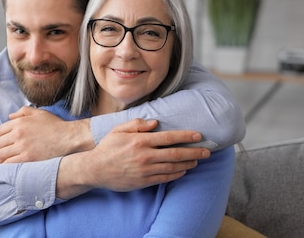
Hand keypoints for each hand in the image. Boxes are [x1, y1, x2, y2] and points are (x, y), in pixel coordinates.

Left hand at [0, 106, 92, 162]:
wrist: (69, 138)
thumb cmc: (56, 126)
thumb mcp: (39, 113)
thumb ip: (23, 112)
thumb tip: (10, 116)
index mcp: (20, 122)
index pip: (0, 131)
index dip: (2, 138)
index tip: (6, 143)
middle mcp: (18, 133)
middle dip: (0, 149)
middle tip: (4, 154)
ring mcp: (22, 146)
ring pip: (2, 155)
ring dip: (1, 159)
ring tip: (5, 162)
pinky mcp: (28, 158)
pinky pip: (9, 164)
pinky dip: (7, 167)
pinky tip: (10, 168)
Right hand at [56, 118, 209, 198]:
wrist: (96, 169)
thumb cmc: (108, 147)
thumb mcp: (118, 130)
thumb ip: (137, 124)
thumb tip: (155, 122)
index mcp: (140, 141)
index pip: (168, 138)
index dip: (185, 136)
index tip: (198, 135)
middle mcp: (145, 156)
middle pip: (176, 154)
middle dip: (194, 152)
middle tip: (207, 151)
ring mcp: (145, 170)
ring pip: (173, 167)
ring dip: (188, 164)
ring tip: (197, 160)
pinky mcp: (144, 181)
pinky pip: (165, 178)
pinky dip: (176, 175)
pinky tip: (183, 171)